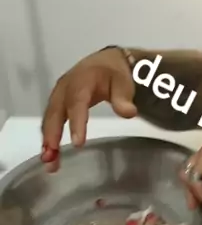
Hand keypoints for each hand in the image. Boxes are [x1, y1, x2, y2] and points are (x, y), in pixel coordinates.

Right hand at [41, 47, 136, 171]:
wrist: (106, 61)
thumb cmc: (115, 74)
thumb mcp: (123, 83)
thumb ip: (124, 99)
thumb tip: (129, 113)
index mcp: (82, 80)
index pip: (77, 102)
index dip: (76, 122)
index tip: (77, 143)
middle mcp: (65, 88)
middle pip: (56, 112)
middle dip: (52, 135)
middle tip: (52, 158)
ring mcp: (59, 95)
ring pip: (50, 118)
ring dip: (48, 140)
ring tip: (49, 163)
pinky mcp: (58, 102)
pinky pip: (51, 120)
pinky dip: (49, 136)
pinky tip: (50, 154)